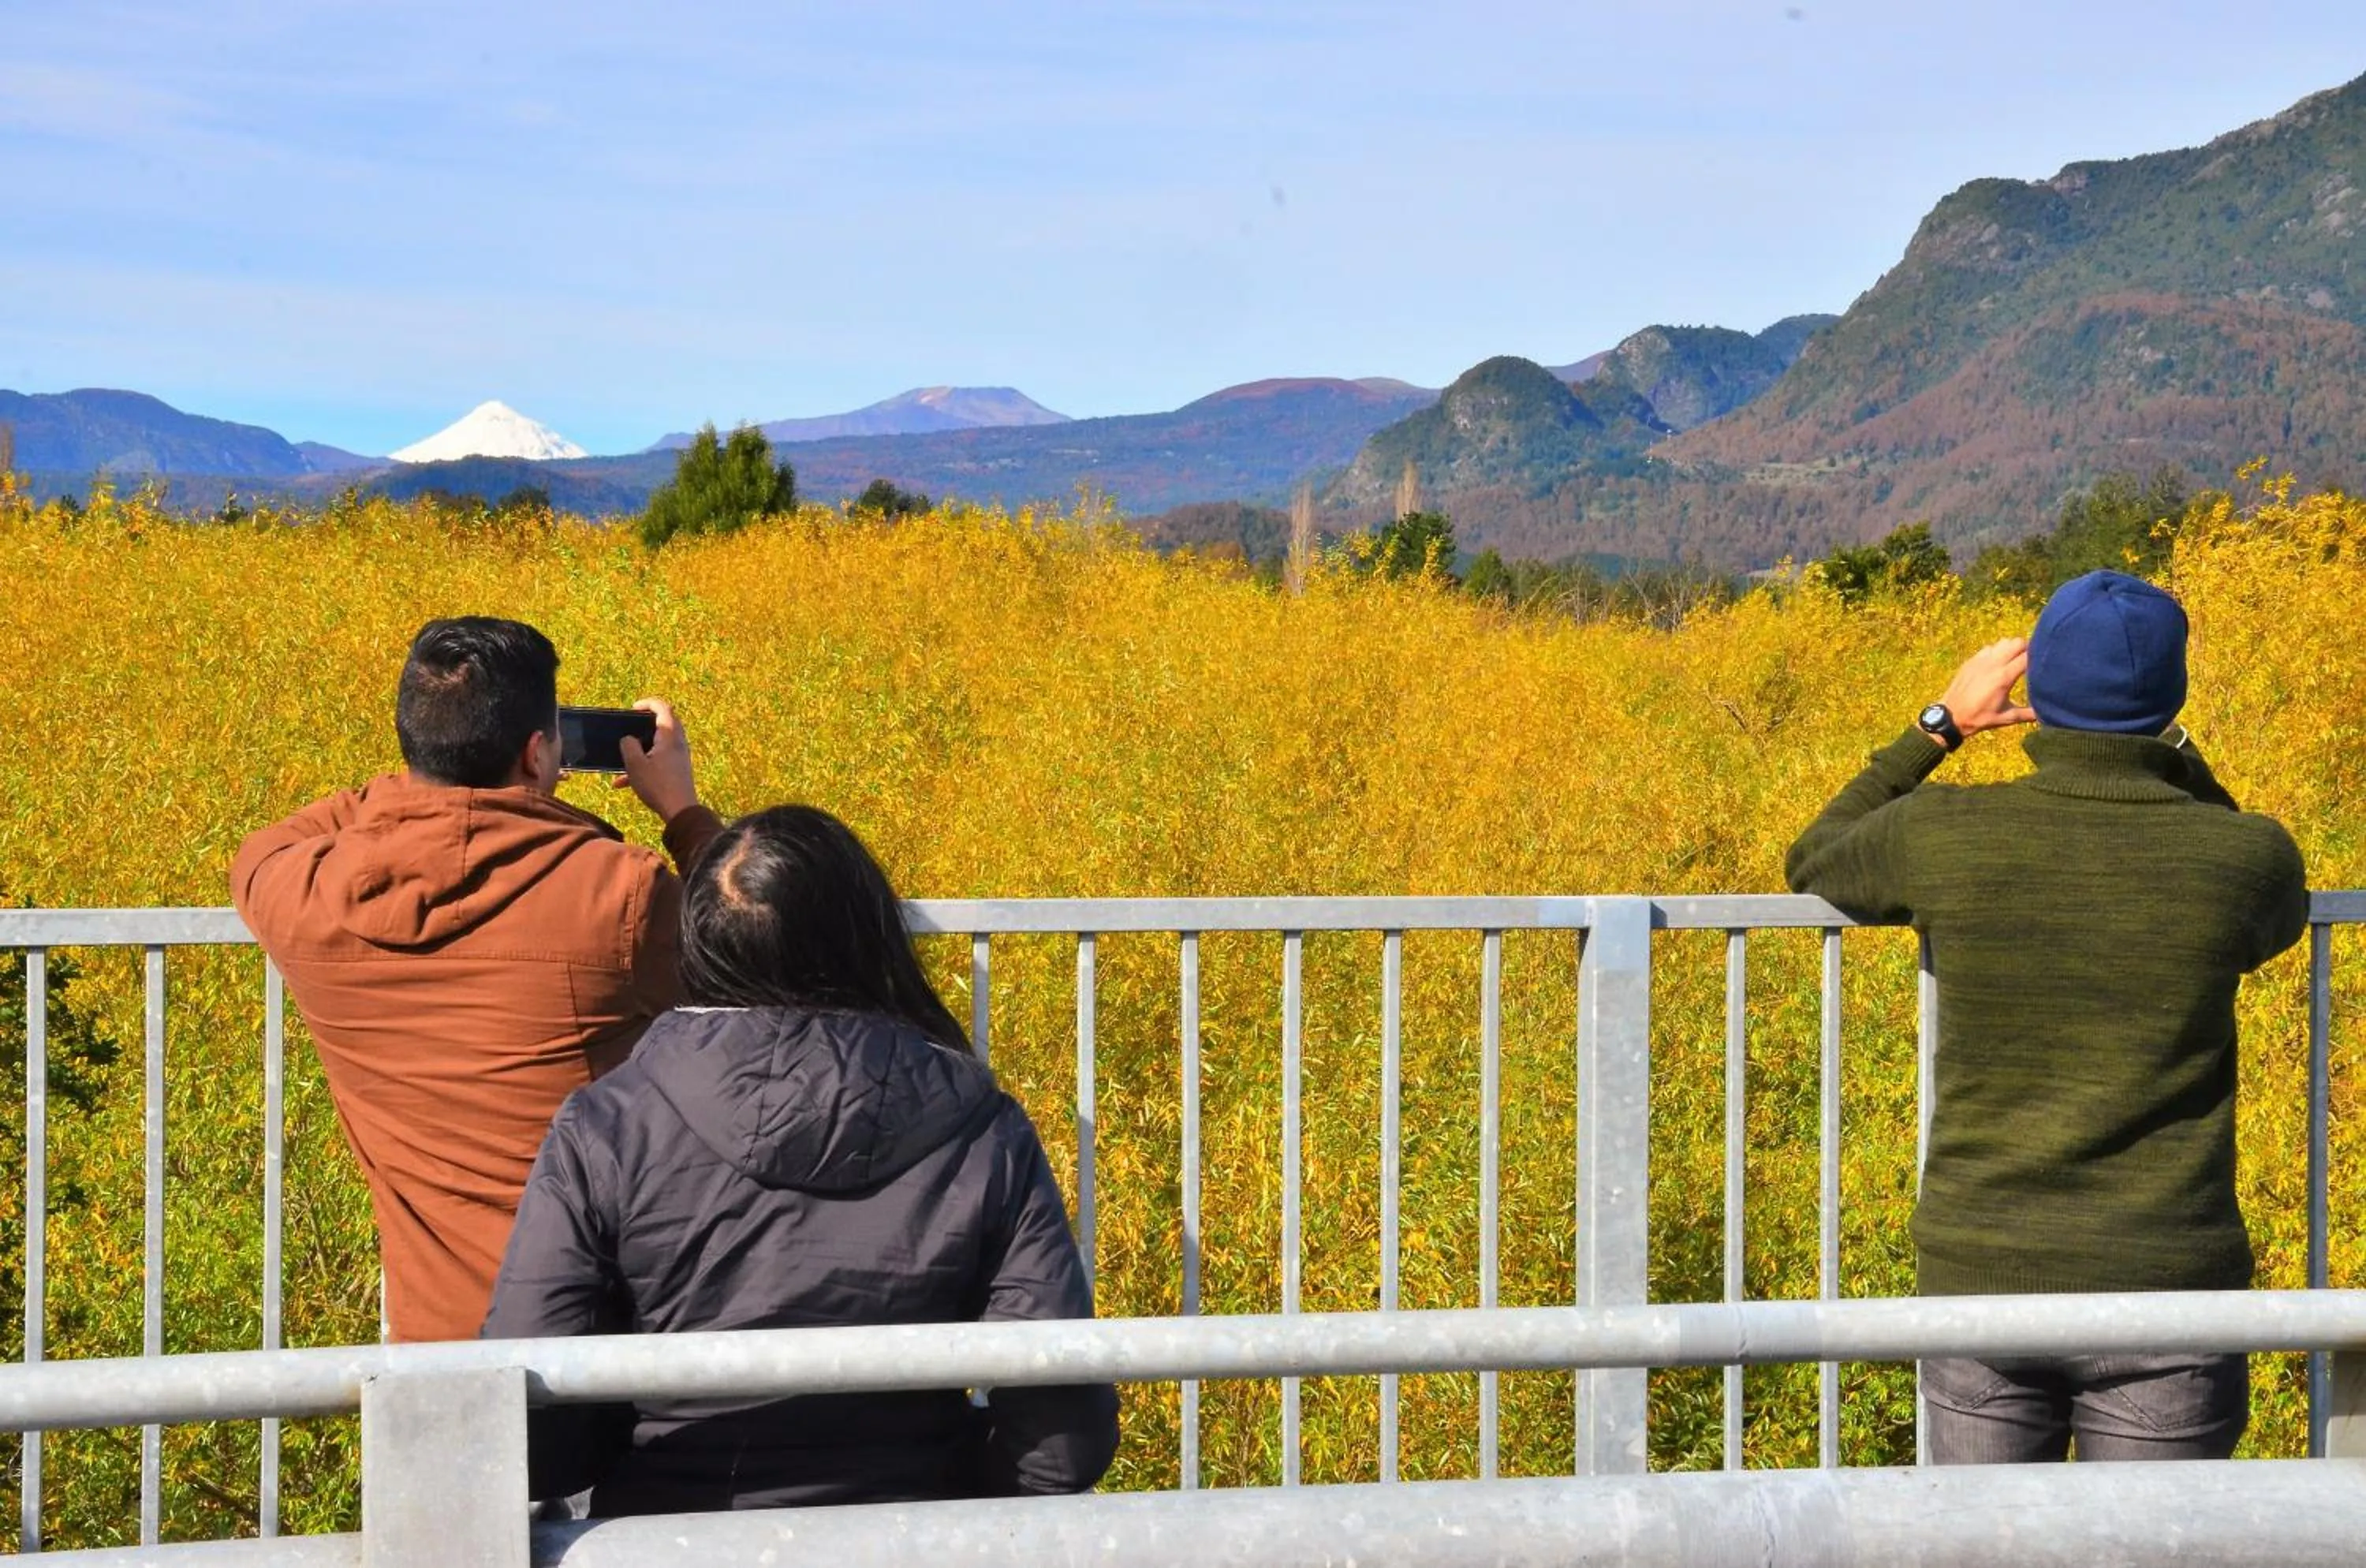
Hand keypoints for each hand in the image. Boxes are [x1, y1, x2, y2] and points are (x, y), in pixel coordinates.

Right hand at [613, 697, 699, 821]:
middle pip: (664, 723)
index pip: (663, 707)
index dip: (648, 703)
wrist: (680, 811)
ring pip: (658, 744)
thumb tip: (628, 739)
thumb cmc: (657, 786)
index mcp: (670, 736)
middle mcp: (678, 743)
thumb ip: (628, 746)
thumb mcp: (635, 764)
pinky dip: (643, 766)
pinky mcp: (678, 769)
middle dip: (644, 724)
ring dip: (640, 750)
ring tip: (621, 761)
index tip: (633, 709)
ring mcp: (680, 756)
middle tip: (630, 727)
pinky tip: (623, 783)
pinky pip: (659, 760)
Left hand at [1933, 637, 2037, 739]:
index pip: (2027, 657)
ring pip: (2003, 642)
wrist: (1951, 716)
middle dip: (2027, 647)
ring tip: (2016, 660)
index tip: (2045, 662)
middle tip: (2032, 659)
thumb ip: (2028, 714)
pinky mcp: (1971, 660)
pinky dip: (1998, 651)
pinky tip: (1998, 663)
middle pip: (2017, 642)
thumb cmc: (1979, 718)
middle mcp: (1993, 664)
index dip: (2039, 657)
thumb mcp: (2006, 718)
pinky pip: (1989, 647)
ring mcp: (1980, 660)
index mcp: (2004, 677)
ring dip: (2012, 647)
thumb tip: (2047, 713)